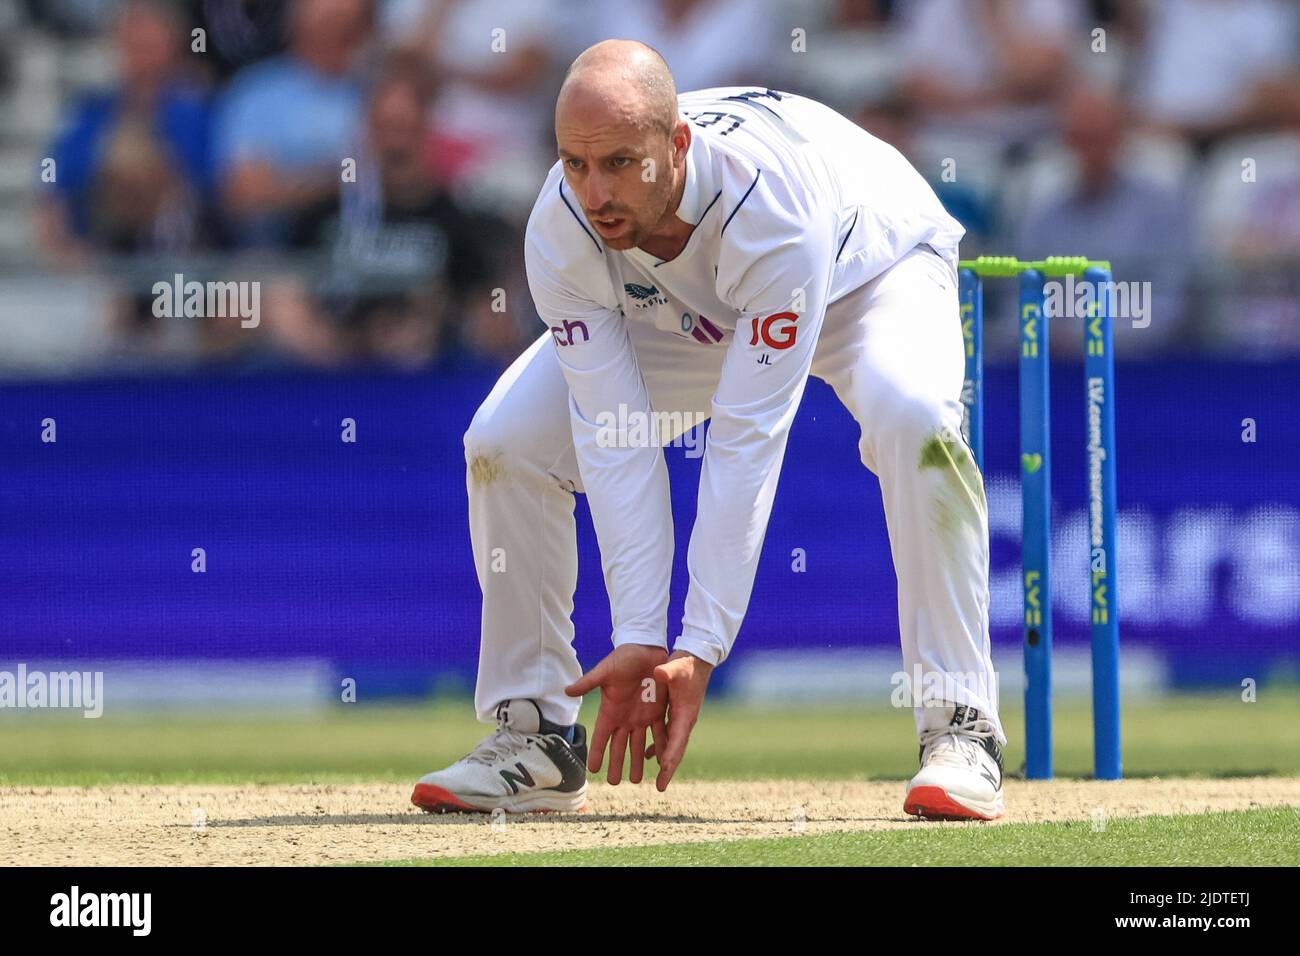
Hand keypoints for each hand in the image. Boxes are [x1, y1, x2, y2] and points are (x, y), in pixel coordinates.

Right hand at [565, 644, 667, 784]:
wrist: (645, 649)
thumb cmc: (623, 658)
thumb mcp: (605, 671)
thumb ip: (588, 682)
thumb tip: (566, 691)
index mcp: (610, 710)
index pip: (601, 737)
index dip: (597, 753)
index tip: (591, 770)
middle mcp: (624, 717)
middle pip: (619, 746)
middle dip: (617, 764)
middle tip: (615, 783)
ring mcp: (641, 716)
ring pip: (638, 745)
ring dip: (636, 762)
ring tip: (635, 780)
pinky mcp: (657, 712)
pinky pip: (658, 734)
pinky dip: (657, 747)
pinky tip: (658, 761)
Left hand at [646, 649, 713, 791]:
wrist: (696, 659)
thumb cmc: (686, 663)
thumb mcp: (675, 666)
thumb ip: (666, 671)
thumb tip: (657, 672)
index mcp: (684, 713)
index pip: (677, 740)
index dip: (670, 757)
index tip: (663, 772)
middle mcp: (684, 720)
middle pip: (676, 749)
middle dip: (668, 769)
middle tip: (660, 787)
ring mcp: (680, 718)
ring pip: (671, 745)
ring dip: (663, 761)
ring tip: (656, 778)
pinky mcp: (676, 713)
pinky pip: (666, 736)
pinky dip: (658, 746)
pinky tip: (647, 754)